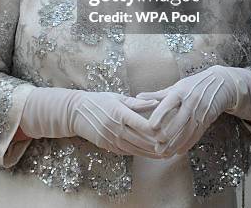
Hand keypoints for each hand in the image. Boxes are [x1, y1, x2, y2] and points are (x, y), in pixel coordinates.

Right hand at [20, 87, 161, 157]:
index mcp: (120, 113)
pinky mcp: (109, 146)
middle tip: (173, 144)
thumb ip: (137, 102)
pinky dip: (141, 153)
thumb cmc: (99, 101)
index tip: (169, 129)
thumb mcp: (118, 97)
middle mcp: (116, 128)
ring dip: (152, 152)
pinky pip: (128, 151)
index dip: (157, 129)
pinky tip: (150, 153)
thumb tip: (156, 101)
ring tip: (166, 152)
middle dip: (158, 144)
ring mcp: (112, 139)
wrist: (76, 113)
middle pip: (142, 140)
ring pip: (136, 149)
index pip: (143, 124)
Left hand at [137, 65, 250, 155]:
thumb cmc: (192, 85)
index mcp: (180, 91)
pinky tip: (178, 152)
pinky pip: (196, 134)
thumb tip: (138, 97)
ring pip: (188, 131)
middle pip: (179, 120)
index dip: (160, 116)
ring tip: (164, 154)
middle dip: (168, 135)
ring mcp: (200, 111)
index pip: (169, 104)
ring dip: (176, 144)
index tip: (151, 127)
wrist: (220, 84)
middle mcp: (191, 101)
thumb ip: (157, 94)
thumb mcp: (175, 86)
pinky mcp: (207, 120)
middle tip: (156, 147)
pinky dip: (187, 144)